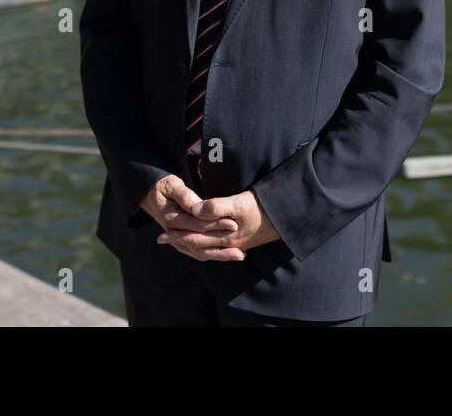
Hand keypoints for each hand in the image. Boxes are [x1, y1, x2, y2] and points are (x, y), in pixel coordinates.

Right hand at [138, 175, 238, 256]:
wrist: (150, 195)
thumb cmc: (163, 186)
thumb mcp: (172, 185)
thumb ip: (185, 195)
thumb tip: (197, 207)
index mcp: (172, 219)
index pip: (198, 224)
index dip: (216, 225)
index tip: (234, 224)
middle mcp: (174, 233)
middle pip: (200, 244)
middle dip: (222, 248)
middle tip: (241, 251)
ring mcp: (177, 239)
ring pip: (199, 252)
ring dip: (219, 255)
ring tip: (239, 255)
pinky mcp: (182, 241)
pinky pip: (197, 251)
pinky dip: (212, 254)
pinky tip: (228, 254)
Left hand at [156, 190, 280, 259]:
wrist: (288, 215)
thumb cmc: (264, 206)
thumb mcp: (240, 203)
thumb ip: (217, 207)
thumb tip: (195, 209)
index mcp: (226, 237)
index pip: (196, 239)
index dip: (178, 236)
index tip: (162, 233)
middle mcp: (230, 245)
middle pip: (199, 246)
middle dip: (180, 241)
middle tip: (163, 238)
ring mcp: (236, 244)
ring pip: (208, 248)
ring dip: (191, 243)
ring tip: (178, 239)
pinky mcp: (242, 241)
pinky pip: (217, 247)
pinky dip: (206, 245)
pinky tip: (204, 242)